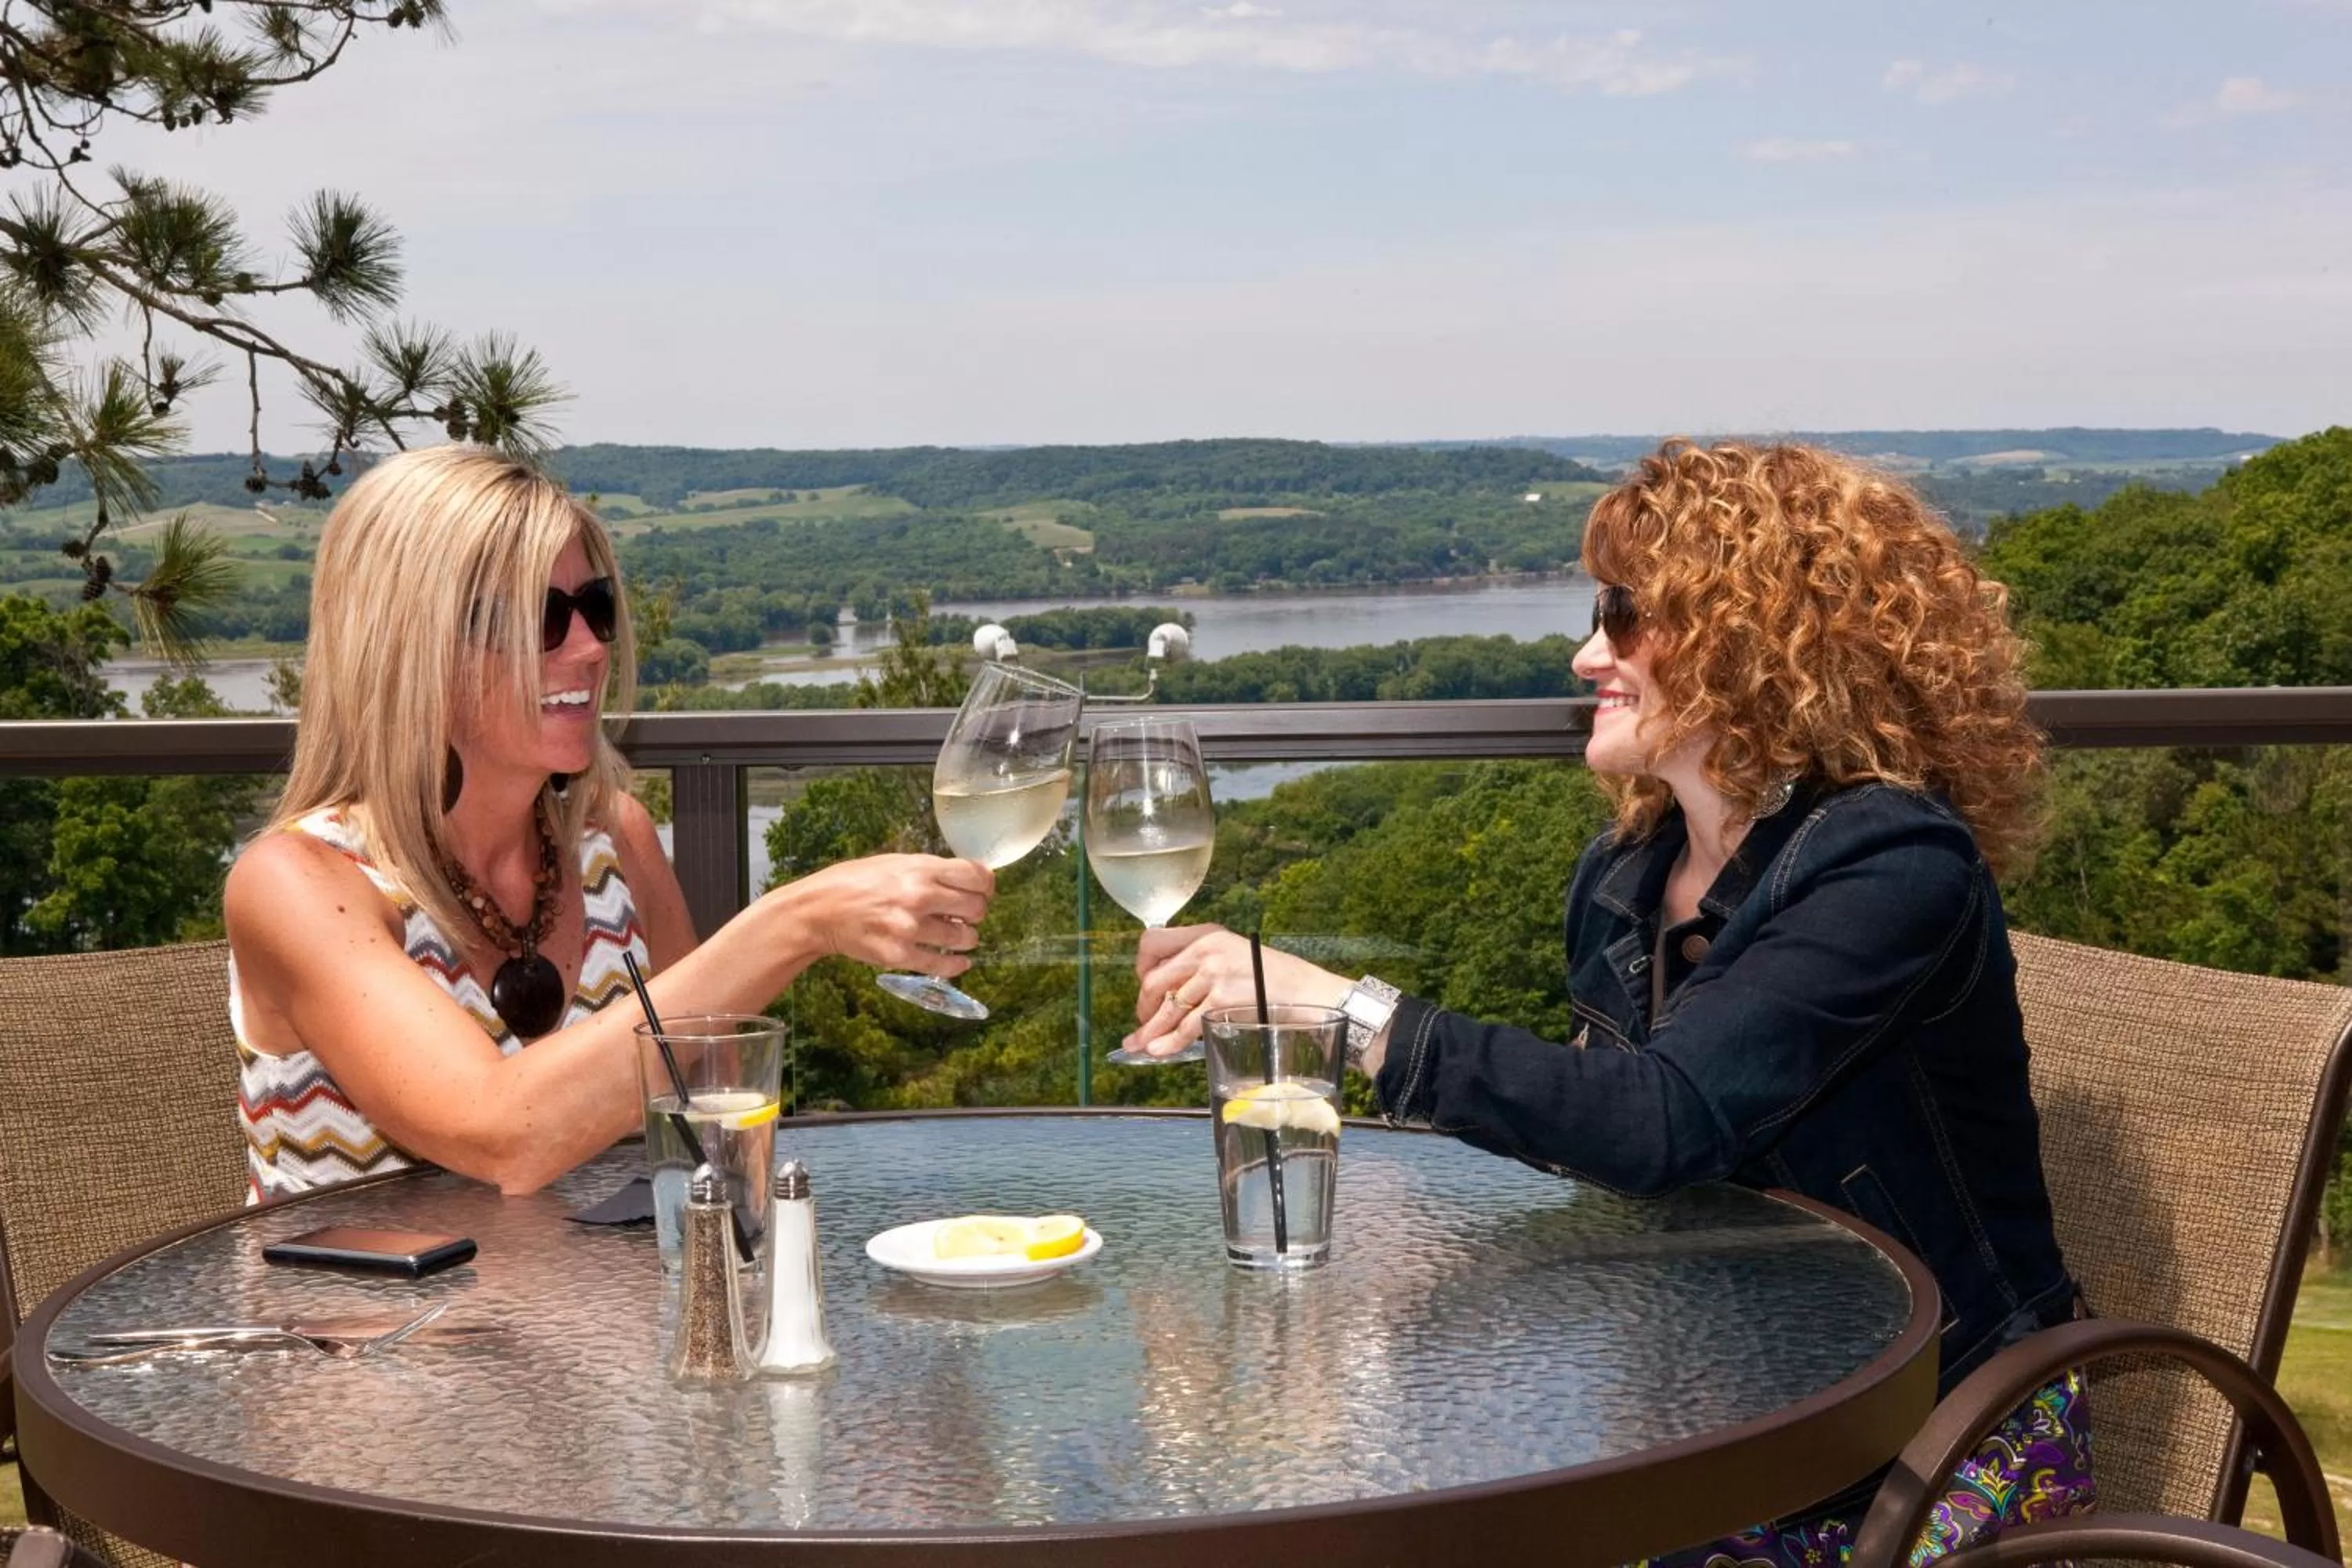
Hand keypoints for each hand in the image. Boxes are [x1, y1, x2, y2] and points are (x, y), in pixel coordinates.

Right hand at [787, 854, 994, 976]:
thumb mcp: (895, 862)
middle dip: (976, 912)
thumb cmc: (855, 882)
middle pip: (976, 908)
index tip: (983, 891)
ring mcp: (910, 928)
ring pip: (964, 938)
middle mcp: (919, 896)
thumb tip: (968, 880)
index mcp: (920, 869)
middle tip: (967, 915)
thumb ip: (931, 870)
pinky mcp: (899, 955)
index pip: (977, 876)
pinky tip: (958, 962)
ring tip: (958, 936)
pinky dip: (957, 966)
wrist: (819, 910)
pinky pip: (943, 965)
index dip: (986, 885)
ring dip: (967, 939)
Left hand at [1124, 924, 1350, 1059]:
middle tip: (1145, 1023)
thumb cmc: (1275, 980)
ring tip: (1139, 1045)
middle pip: (1155, 979)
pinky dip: (1169, 1042)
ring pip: (1167, 1007)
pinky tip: (1159, 1051)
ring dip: (1150, 1031)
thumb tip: (1169, 991)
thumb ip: (1202, 965)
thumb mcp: (1235, 956)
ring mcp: (1214, 974)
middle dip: (1144, 1006)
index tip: (1146, 986)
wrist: (1309, 993)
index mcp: (1207, 934)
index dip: (1143, 967)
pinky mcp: (1222, 999)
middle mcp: (1206, 949)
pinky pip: (1186, 1026)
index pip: (1154, 942)